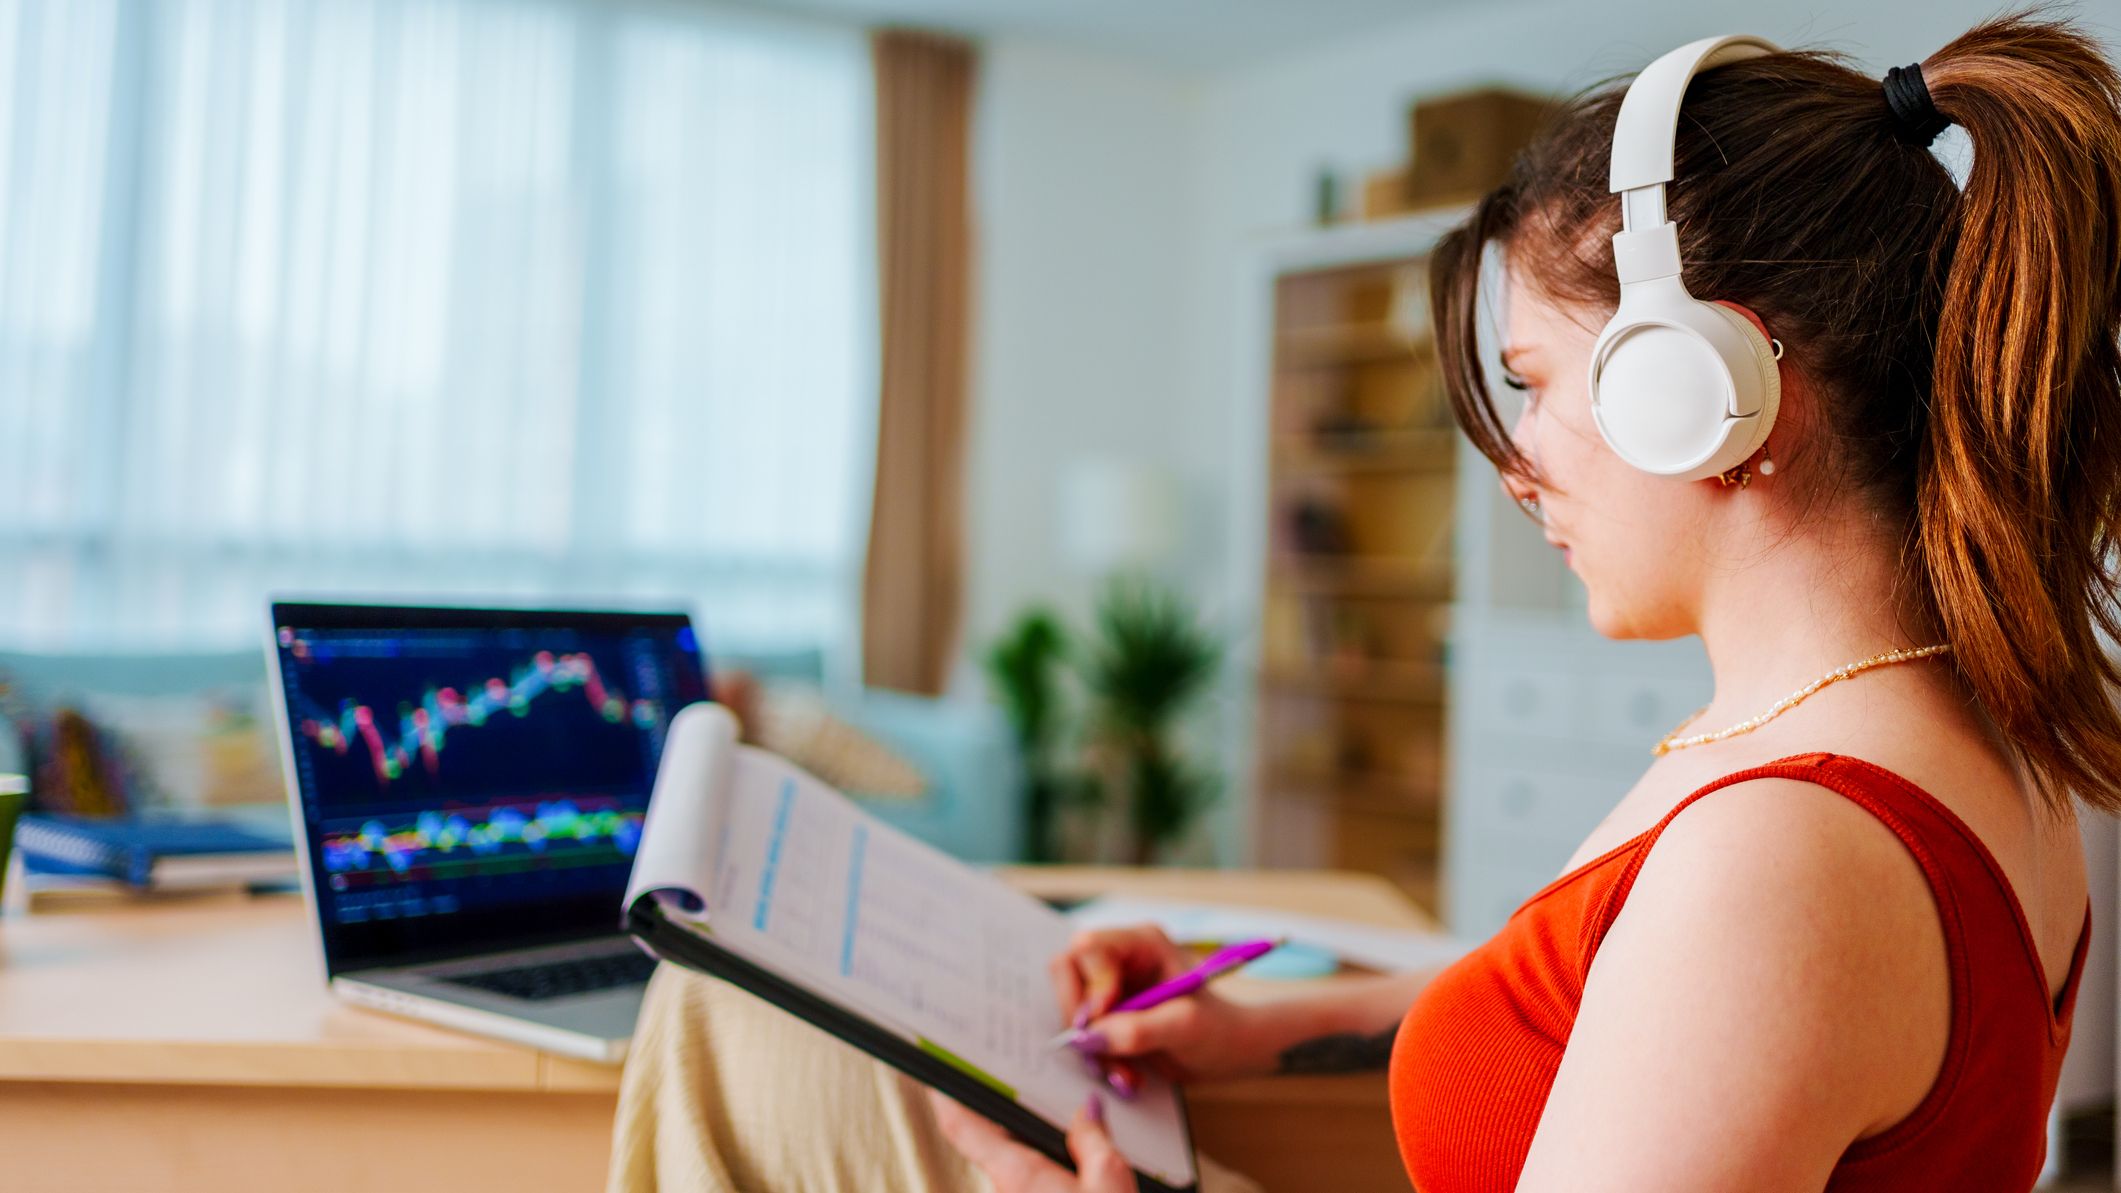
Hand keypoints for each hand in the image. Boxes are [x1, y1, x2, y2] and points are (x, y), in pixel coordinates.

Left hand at [931, 1089, 1132, 1192]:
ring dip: (1035, 1148)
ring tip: (1072, 1128)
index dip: (947, 1095)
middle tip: (1030, 1089)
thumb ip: (1092, 1139)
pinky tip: (1078, 1166)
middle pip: (993, 1144)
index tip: (940, 1073)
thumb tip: (1086, 1111)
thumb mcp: (1109, 1180)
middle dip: (1012, 1117)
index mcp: (1015, 1173)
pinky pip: (1029, 1185)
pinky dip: (1047, 1171)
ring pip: (1015, 1168)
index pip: (962, 1126)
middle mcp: (1006, 1191)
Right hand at [1049, 923, 1269, 1093]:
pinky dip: (1097, 1057)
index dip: (1088, 985)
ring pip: (1070, 1007)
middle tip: (1105, 1055)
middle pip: (1068, 973)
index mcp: (1142, 943)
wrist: (1228, 1051)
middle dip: (1083, 1021)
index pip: (1089, 947)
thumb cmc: (1219, 1029)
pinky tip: (1126, 1073)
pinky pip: (1081, 1031)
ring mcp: (1110, 985)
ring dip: (1091, 1047)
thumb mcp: (1185, 1027)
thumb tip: (1091, 1037)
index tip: (1101, 1021)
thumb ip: (1139, 1029)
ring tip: (1126, 1074)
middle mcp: (1121, 958)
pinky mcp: (1106, 1012)